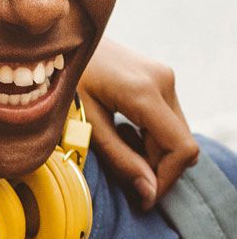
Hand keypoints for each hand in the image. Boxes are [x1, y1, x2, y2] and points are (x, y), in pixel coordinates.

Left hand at [76, 38, 198, 209]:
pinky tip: (123, 135)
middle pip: (182, 143)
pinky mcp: (159, 77)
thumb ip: (119, 158)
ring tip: (118, 153)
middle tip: (126, 182)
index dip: (165, 180)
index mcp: (145, 92)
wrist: (58, 40)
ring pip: (177, 132)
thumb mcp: (84, 124)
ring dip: (154, 154)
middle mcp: (164, 81)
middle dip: (158, 170)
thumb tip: (148, 193)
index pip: (180, 148)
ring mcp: (165, 76)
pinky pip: (167, 119)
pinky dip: (151, 137)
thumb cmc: (61, 80)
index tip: (142, 199)